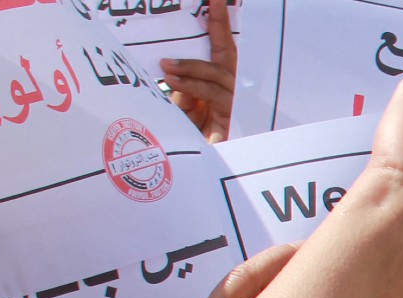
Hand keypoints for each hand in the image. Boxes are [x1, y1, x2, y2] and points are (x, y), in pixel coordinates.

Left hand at [161, 0, 236, 142]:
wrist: (198, 176)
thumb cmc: (190, 143)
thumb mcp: (180, 112)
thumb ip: (182, 92)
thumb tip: (175, 73)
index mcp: (219, 84)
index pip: (222, 49)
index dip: (220, 24)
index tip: (215, 0)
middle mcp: (232, 91)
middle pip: (228, 56)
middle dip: (219, 28)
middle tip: (210, 4)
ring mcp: (236, 105)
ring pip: (220, 75)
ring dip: (192, 68)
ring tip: (166, 67)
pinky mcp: (234, 120)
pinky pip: (217, 96)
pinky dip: (194, 86)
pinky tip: (174, 82)